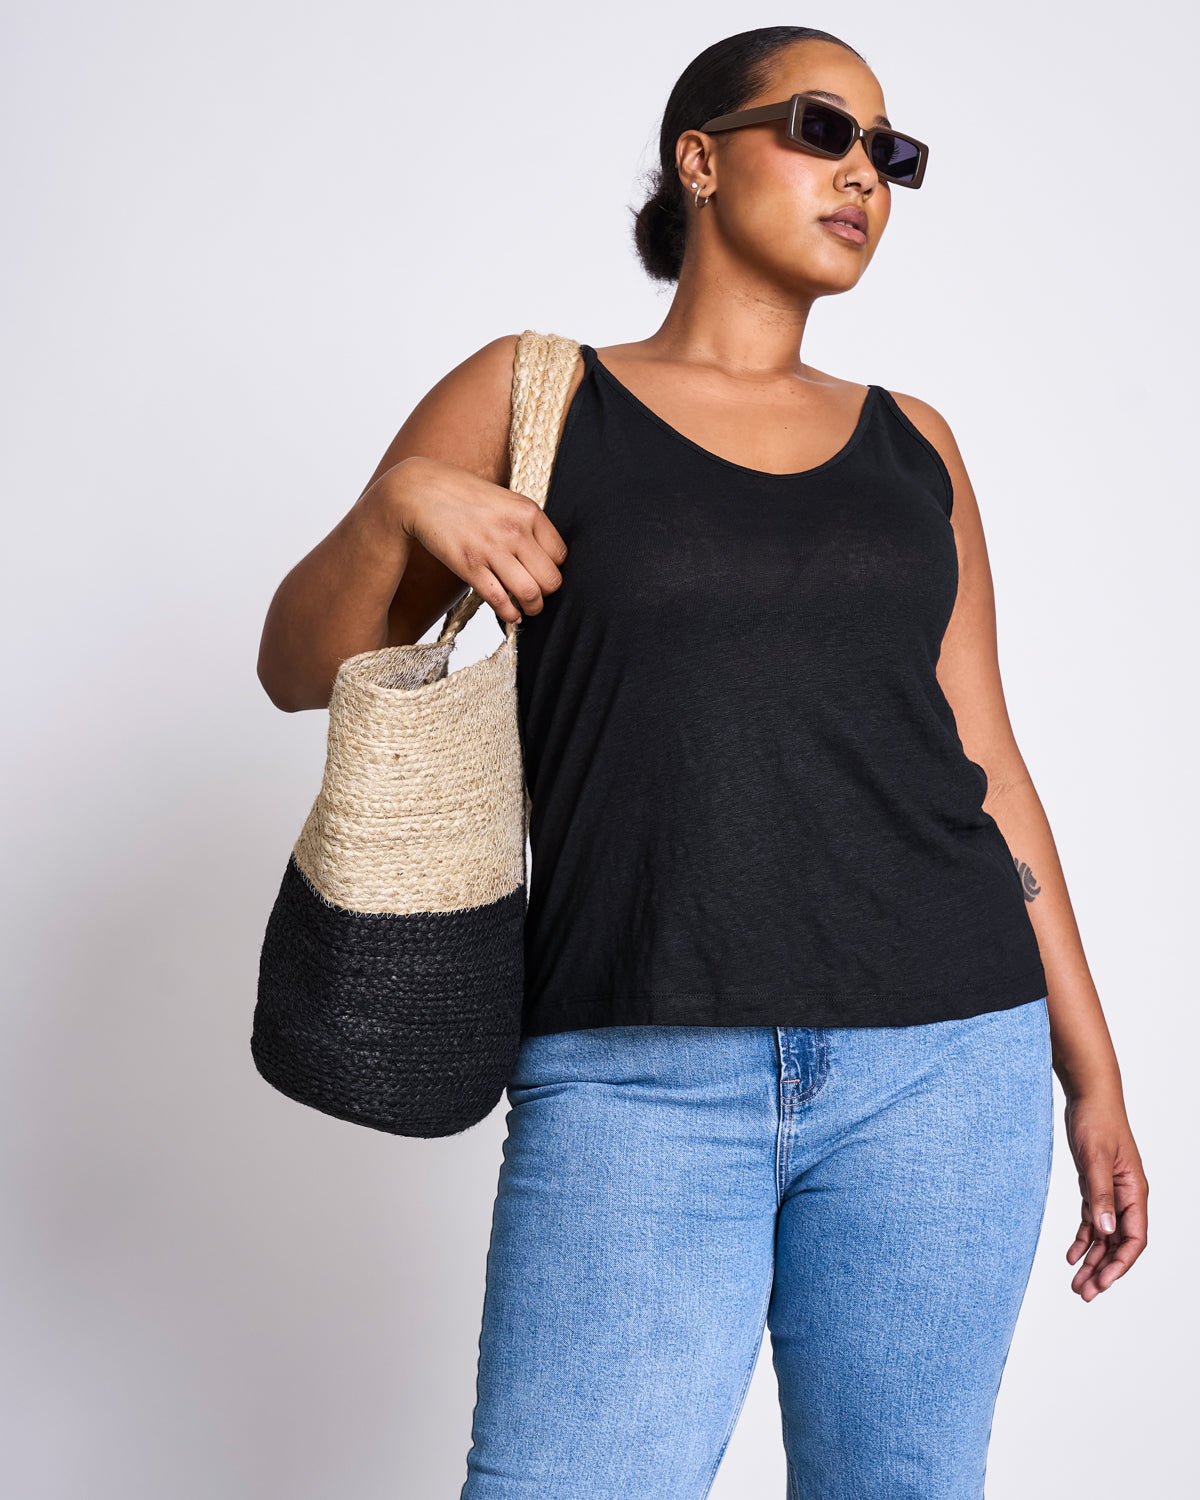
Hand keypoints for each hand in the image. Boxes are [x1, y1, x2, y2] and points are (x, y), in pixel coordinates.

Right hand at [387, 455, 567, 624]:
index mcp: (528, 512)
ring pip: (530, 594)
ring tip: (527, 609)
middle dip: (547, 594)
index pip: (560, 555)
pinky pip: (500, 600)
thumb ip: (527, 524)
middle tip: (538, 596)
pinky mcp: (470, 566)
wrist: (422, 491)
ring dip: (532, 608)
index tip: (543, 574)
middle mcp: (515, 531)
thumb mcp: (506, 500)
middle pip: (551, 579)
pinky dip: (510, 614)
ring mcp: (492, 550)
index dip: (554, 569)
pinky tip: (511, 615)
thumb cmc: (464, 495)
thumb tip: (544, 558)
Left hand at [1062, 1090, 1147, 1300]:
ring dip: (1092, 1260)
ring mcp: (1111, 1193)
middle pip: (1119, 1244)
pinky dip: (1083, 1240)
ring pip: (1105, 1237)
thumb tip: (1106, 1231)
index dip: (1120, 1265)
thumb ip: (1099, 1195)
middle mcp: (1127, 1197)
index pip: (1134, 1239)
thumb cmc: (1096, 1121)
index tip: (1102, 1284)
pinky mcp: (1095, 1186)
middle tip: (1083, 1293)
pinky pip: (1092, 1222)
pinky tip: (1071, 1256)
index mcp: (1135, 1192)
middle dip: (1103, 1271)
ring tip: (1076, 1284)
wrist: (1088, 1096)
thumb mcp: (1094, 1158)